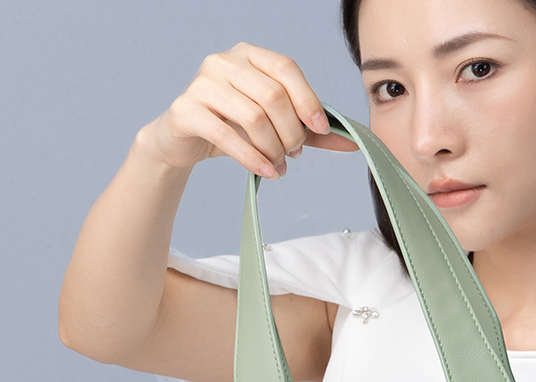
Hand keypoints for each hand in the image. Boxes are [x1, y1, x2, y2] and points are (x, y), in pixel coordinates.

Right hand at [138, 42, 357, 177]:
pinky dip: (253, 159)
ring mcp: (202, 83)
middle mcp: (223, 62)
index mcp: (248, 55)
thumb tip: (352, 142)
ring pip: (253, 117)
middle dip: (291, 132)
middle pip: (273, 96)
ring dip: (273, 148)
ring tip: (279, 166)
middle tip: (294, 154)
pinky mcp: (186, 110)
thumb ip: (310, 131)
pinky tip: (267, 172)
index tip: (321, 129)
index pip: (287, 69)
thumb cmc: (232, 128)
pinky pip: (227, 136)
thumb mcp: (273, 126)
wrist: (182, 141)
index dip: (308, 100)